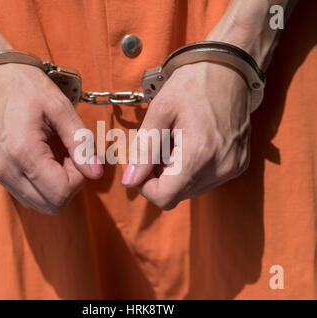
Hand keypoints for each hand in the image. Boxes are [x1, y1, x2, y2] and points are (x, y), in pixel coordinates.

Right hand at [0, 63, 102, 213]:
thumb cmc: (27, 87)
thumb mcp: (61, 108)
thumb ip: (81, 143)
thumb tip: (96, 173)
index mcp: (23, 152)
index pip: (61, 192)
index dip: (79, 178)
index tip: (77, 155)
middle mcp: (6, 170)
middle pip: (52, 205)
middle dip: (69, 186)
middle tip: (70, 157)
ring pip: (40, 204)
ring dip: (56, 187)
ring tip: (57, 157)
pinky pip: (27, 195)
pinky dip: (43, 186)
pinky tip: (45, 161)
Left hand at [122, 62, 250, 209]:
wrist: (230, 68)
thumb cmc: (192, 84)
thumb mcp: (160, 111)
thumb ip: (144, 150)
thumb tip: (130, 182)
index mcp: (199, 155)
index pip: (164, 197)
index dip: (146, 186)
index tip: (141, 165)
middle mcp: (220, 167)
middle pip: (177, 195)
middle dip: (160, 177)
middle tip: (158, 147)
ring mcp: (232, 168)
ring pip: (190, 190)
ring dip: (175, 174)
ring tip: (175, 143)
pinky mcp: (238, 165)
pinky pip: (206, 180)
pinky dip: (191, 170)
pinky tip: (190, 145)